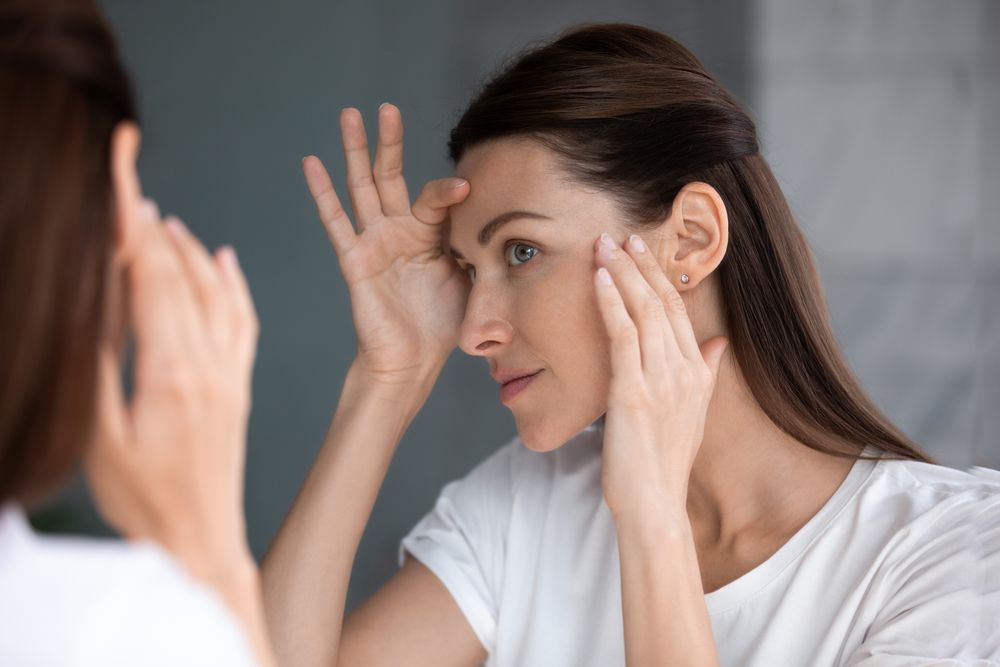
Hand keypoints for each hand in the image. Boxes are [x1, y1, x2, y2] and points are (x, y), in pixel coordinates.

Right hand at [86, 198, 258, 580]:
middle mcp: (208, 365)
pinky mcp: (239, 387)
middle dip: (152, 227)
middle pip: (181, 277)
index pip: (150, 279)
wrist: (200, 541)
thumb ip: (98, 370)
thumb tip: (92, 306)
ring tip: (164, 221)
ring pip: (217, 294)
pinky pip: (244, 323)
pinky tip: (225, 262)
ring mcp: (230, 375)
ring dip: (191, 251)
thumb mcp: (101, 440)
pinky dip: (234, 286)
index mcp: (170, 373)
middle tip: (132, 187)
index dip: (133, 226)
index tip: (121, 183)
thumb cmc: (144, 502)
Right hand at [303, 104, 470, 385]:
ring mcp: (375, 242)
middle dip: (389, 141)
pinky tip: (312, 162)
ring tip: (348, 114)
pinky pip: (336, 222)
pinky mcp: (355, 259)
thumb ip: (479, 247)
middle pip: (391, 176)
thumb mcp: (473, 279)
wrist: (413, 360)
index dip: (449, 191)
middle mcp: (400, 231)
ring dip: (354, 151)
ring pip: (362, 187)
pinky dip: (322, 193)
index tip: (468, 188)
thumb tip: (507, 225)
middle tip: (386, 107)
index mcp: (430, 234)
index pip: (435, 197)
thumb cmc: (443, 324)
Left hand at [593, 232, 727, 518]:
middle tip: (619, 235)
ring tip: (603, 245)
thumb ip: (707, 372)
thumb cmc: (665, 461)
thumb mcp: (694, 413)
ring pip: (642, 311)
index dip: (658, 276)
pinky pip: (622, 336)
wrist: (655, 503)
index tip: (641, 250)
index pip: (677, 311)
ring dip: (621, 273)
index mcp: (697, 373)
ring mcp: (659, 380)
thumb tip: (719, 342)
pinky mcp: (632, 392)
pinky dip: (610, 302)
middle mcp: (683, 370)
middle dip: (639, 265)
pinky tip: (598, 279)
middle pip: (661, 303)